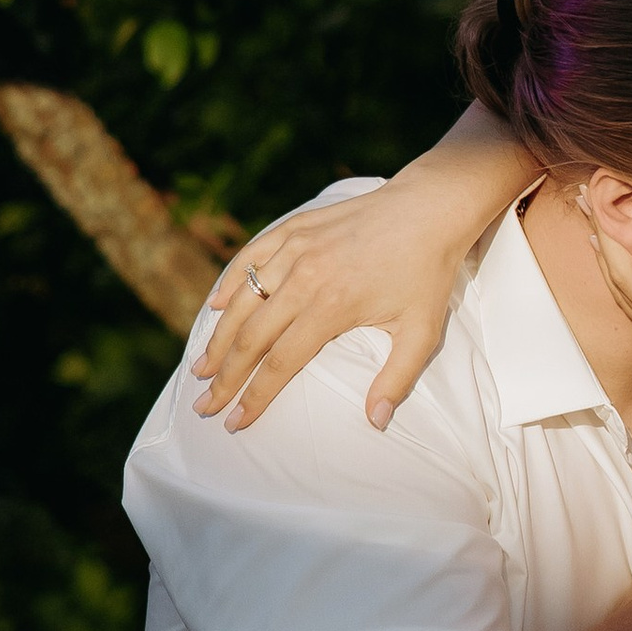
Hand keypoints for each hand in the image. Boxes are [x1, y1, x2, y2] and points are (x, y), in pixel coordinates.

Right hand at [194, 111, 535, 429]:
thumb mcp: (423, 331)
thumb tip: (376, 422)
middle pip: (251, 337)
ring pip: (243, 299)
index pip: (279, 363)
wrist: (429, 208)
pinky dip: (230, 282)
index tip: (234, 422)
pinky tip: (216, 306)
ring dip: (218, 337)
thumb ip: (397, 378)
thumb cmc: (427, 273)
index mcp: (331, 307)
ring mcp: (295, 248)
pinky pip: (251, 256)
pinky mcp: (295, 227)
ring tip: (202, 367)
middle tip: (204, 404)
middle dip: (225, 377)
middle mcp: (304, 277)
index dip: (254, 396)